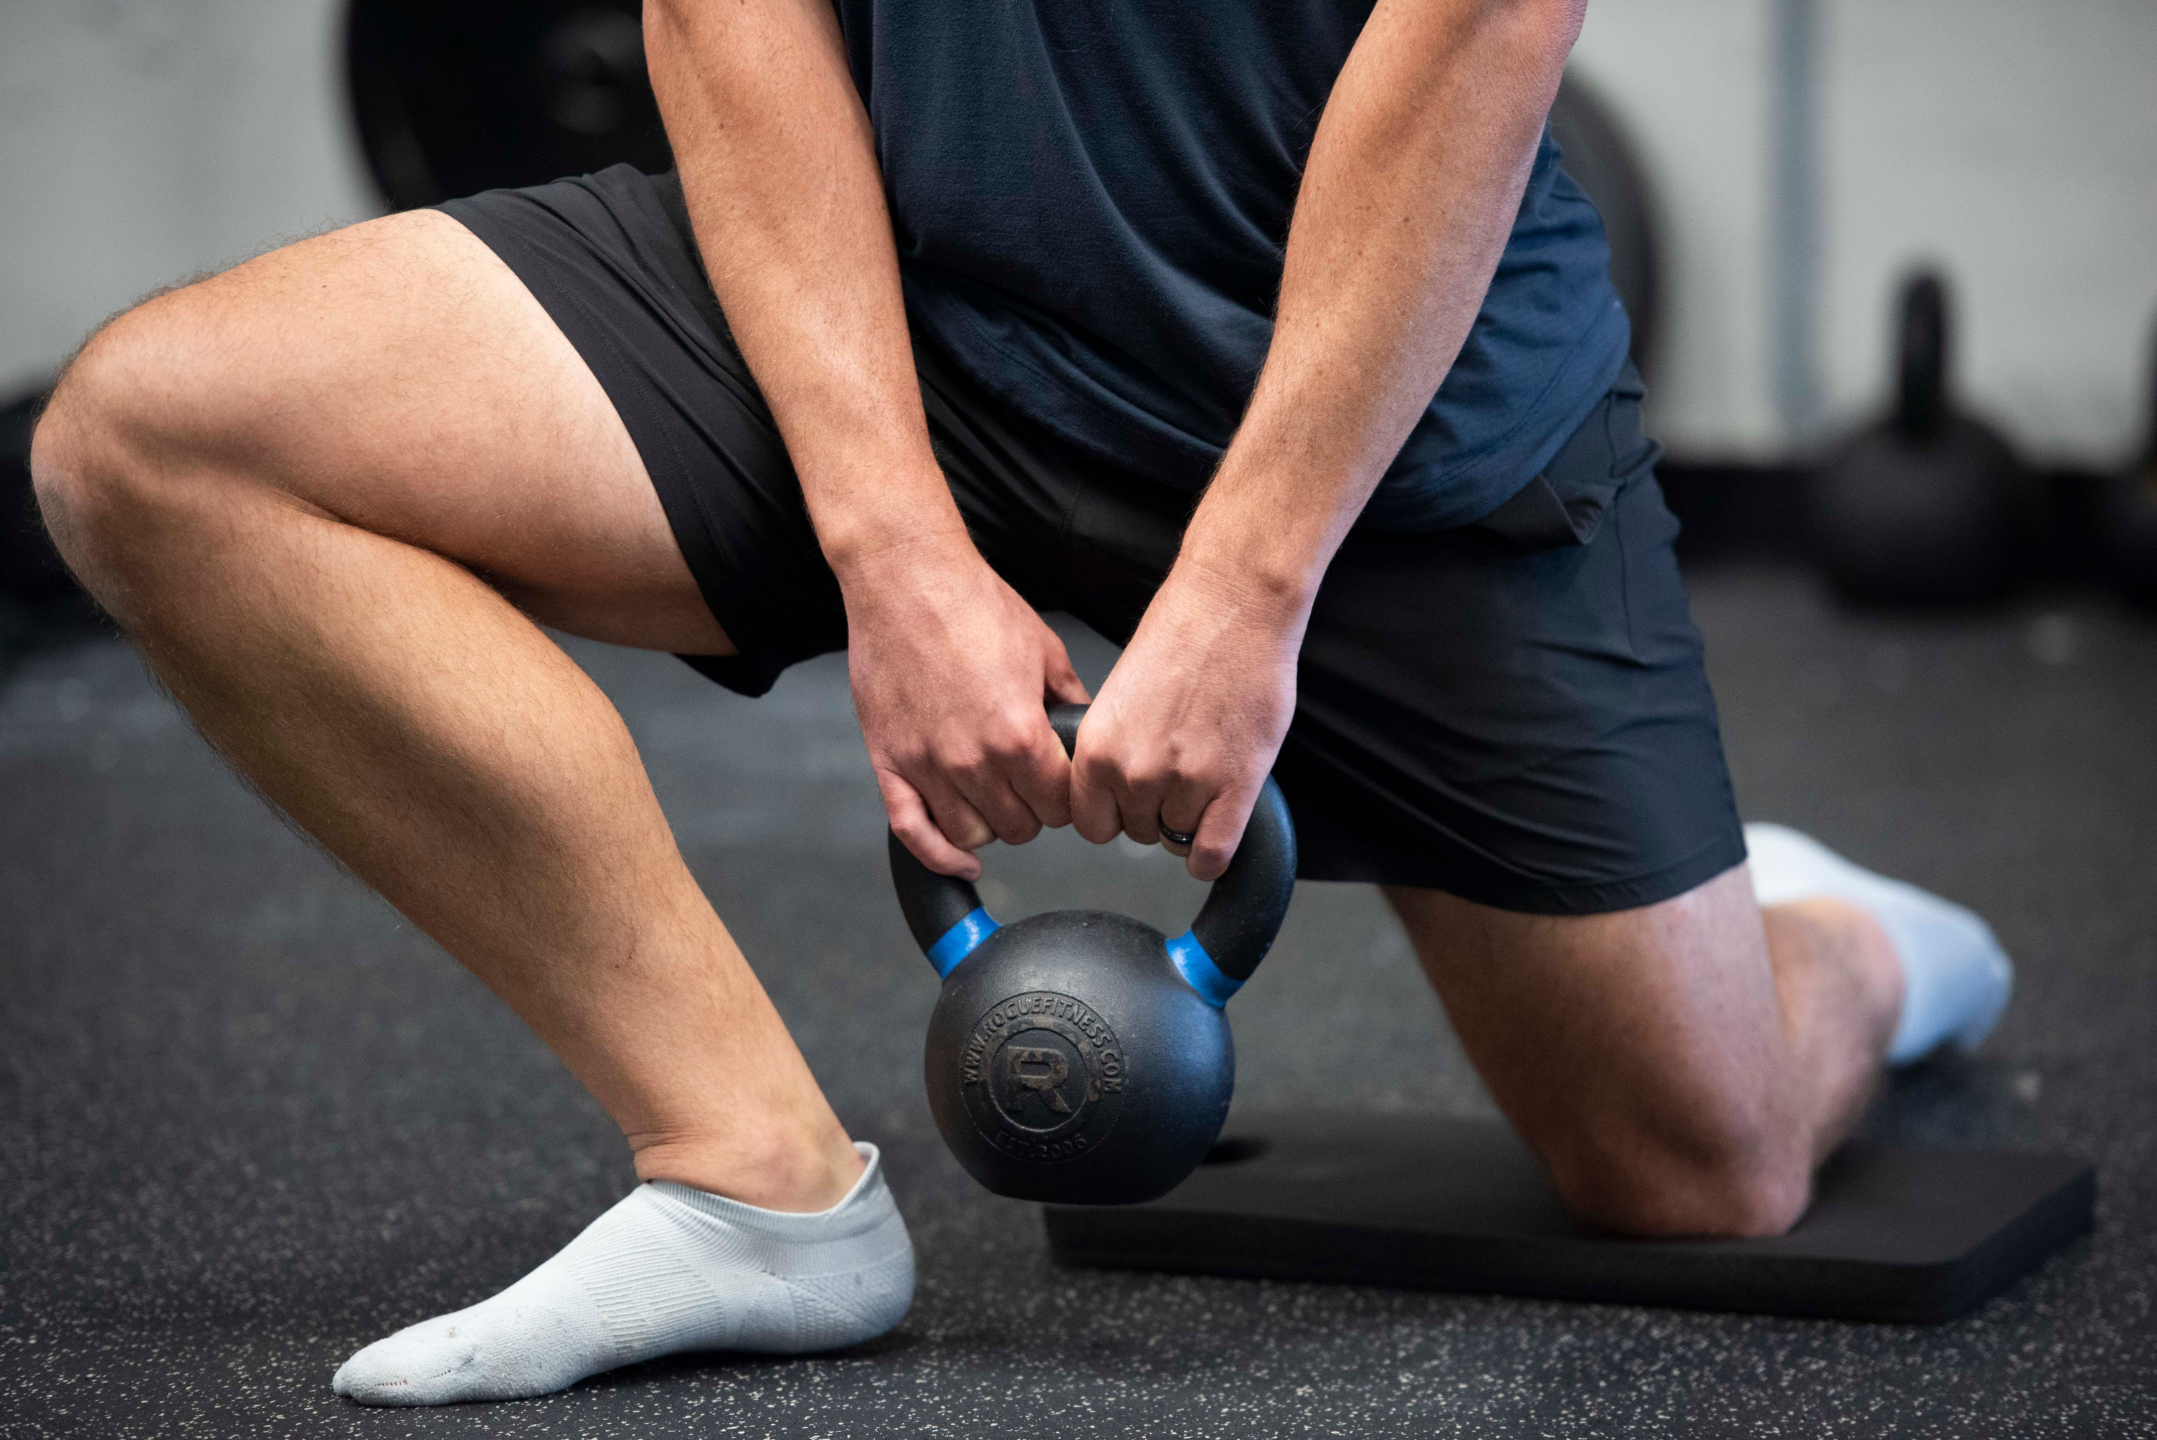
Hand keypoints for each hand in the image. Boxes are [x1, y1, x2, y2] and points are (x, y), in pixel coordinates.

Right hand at [843, 535, 1089, 879]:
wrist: (906, 579)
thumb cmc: (972, 603)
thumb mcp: (1044, 649)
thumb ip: (1070, 700)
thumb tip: (1086, 731)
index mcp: (1020, 734)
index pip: (1061, 805)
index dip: (1068, 798)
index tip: (1063, 787)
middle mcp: (974, 760)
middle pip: (1020, 827)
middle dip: (1032, 812)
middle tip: (1030, 788)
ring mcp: (928, 766)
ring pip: (971, 835)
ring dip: (990, 825)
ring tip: (995, 800)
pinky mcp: (890, 762)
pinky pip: (913, 832)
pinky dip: (939, 857)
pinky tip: (961, 860)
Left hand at [1070, 560, 1305, 880]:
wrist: (1232, 607)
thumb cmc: (1182, 637)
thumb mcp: (1120, 698)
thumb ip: (1114, 750)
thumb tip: (1116, 791)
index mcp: (1097, 749)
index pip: (1090, 823)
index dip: (1114, 814)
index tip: (1129, 803)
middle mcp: (1134, 772)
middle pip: (1137, 833)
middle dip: (1156, 812)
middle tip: (1178, 773)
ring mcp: (1185, 783)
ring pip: (1176, 840)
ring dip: (1190, 821)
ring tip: (1205, 775)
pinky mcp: (1234, 787)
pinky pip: (1212, 853)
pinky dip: (1211, 855)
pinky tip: (1214, 837)